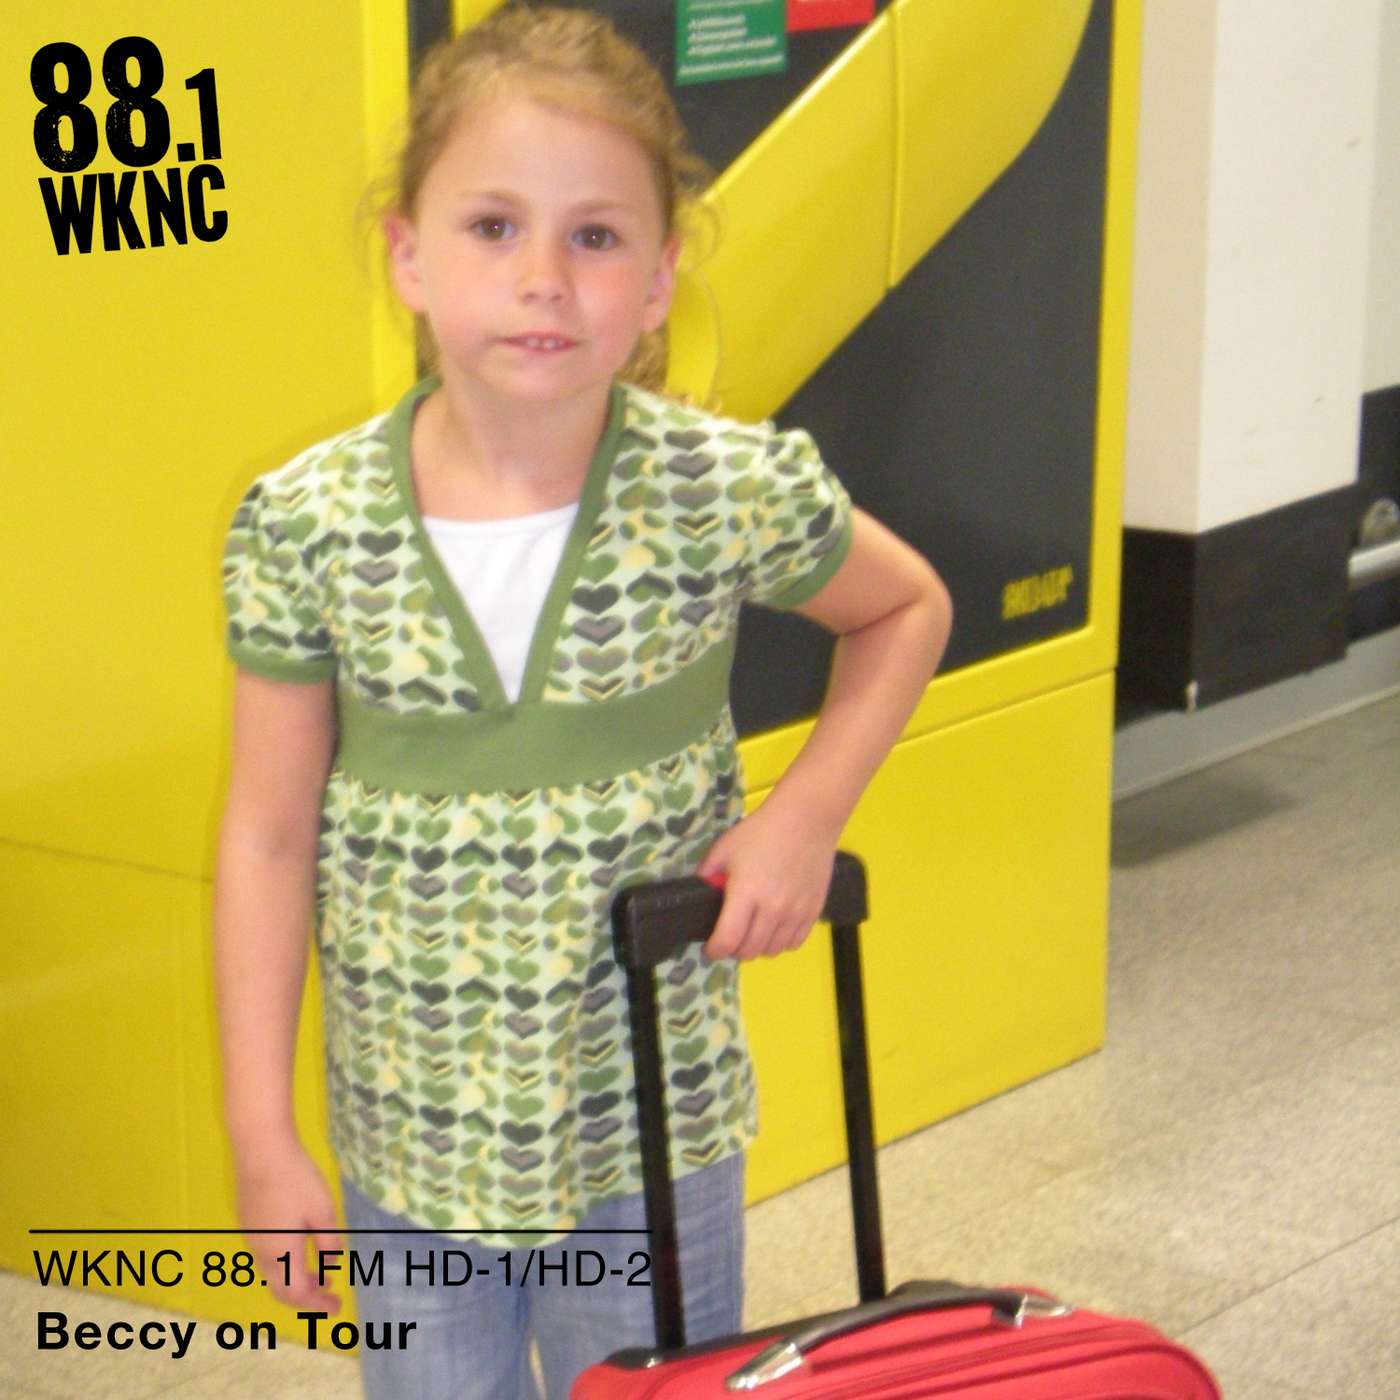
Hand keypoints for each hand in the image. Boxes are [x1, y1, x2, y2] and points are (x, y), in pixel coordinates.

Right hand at [233, 1137, 342, 1312]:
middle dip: (307, 1297)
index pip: (299, 1294)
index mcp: (282, 1254)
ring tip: (322, 1273)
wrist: (261, 1150)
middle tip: (330, 1294)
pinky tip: (301, 1249)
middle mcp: (262, 1253)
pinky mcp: (249, 1222)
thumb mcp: (323, 1212)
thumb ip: (328, 1243)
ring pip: (273, 1273)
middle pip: (282, 1290)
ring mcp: (252, 1238)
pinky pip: (267, 1257)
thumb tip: (330, 1265)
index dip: (318, 1304)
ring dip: (296, 1279)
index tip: (336, 1308)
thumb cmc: (296, 1180)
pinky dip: (285, 1264)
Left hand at [695, 797, 838, 960]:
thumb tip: (699, 892)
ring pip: (772, 951)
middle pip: (749, 951)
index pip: (728, 940)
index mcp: (746, 893)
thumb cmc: (761, 831)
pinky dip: (781, 942)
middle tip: (731, 938)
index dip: (714, 951)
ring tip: (753, 933)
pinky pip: (795, 943)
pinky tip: (775, 929)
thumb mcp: (724, 848)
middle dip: (734, 950)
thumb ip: (707, 873)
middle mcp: (772, 909)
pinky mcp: (814, 911)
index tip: (710, 949)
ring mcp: (796, 912)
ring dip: (758, 947)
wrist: (806, 819)